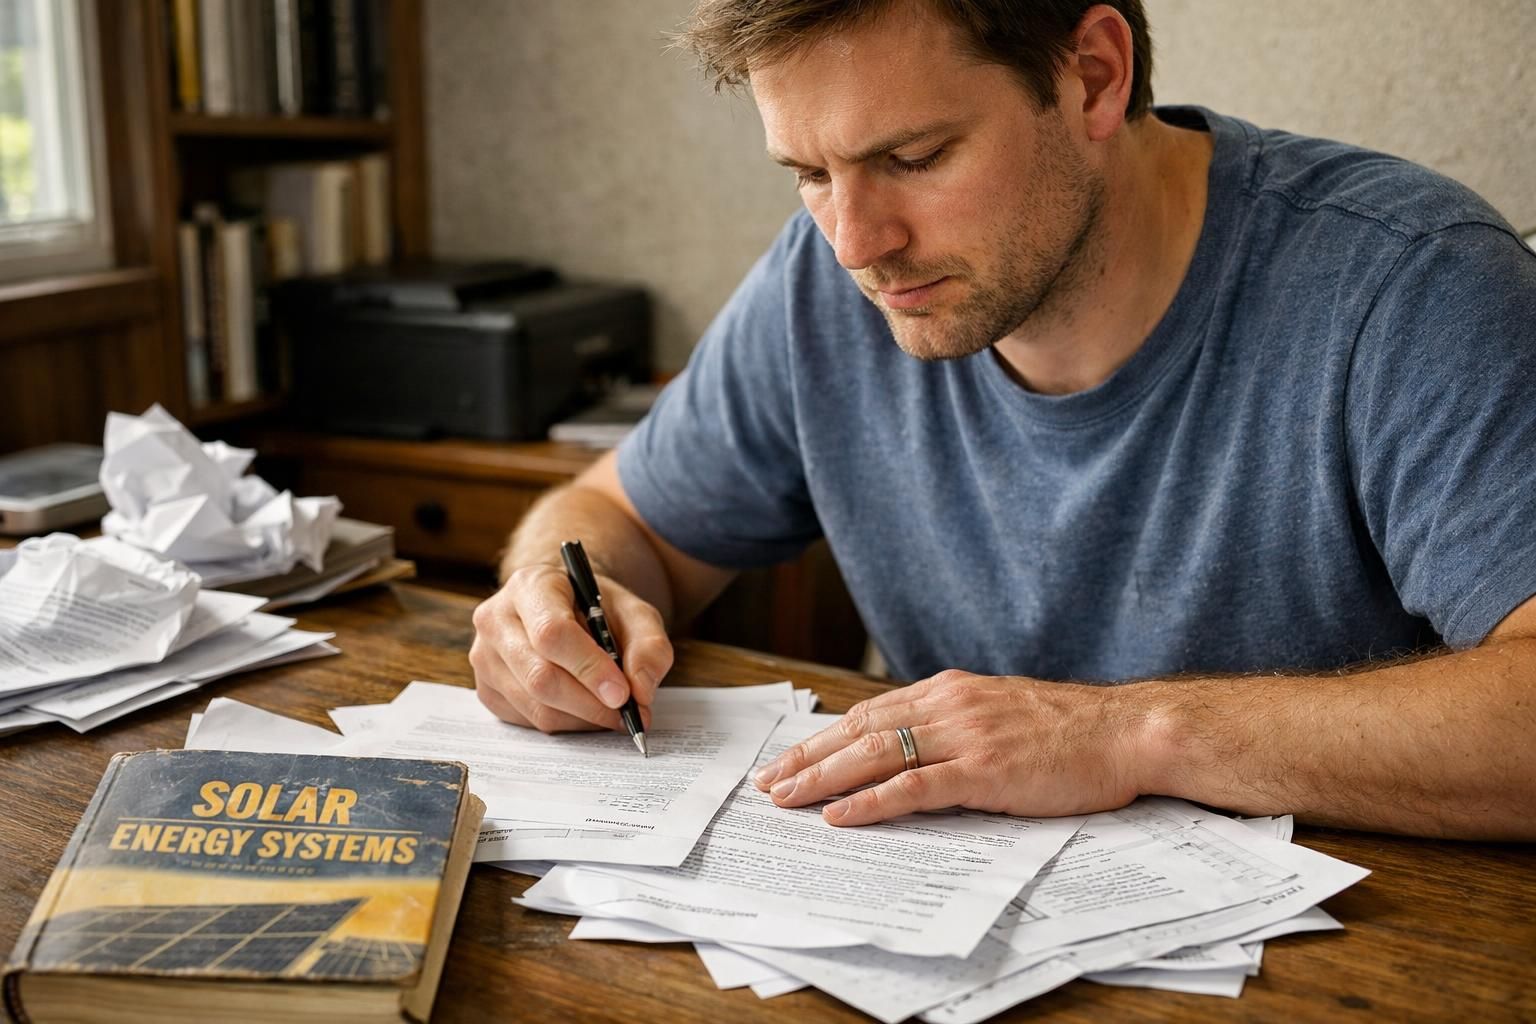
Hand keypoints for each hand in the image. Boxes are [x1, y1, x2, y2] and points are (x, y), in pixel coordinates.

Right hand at [469, 563, 672, 732]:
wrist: (563, 608)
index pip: (552, 633)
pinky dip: (567, 724)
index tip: (623, 694)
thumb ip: (649, 645)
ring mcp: (484, 657)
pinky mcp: (486, 689)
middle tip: (628, 713)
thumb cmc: (597, 609)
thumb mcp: (634, 612)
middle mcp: (496, 619)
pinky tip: (586, 710)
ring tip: (613, 712)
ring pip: (536, 706)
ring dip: (583, 719)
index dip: (589, 668)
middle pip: (540, 676)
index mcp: (530, 585)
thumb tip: (641, 691)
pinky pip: (528, 721)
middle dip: (591, 703)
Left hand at [753, 670, 1148, 824]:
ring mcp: (964, 736)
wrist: (1126, 732)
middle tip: (768, 782)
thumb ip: (956, 724)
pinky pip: (913, 787)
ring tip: (786, 799)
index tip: (791, 757)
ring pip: (875, 755)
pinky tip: (840, 816)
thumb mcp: (1000, 712)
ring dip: (822, 778)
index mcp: (950, 691)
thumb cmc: (1071, 730)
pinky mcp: (983, 770)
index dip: (824, 737)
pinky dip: (870, 801)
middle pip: (858, 730)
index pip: (869, 712)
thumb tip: (916, 748)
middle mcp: (949, 706)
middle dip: (807, 757)